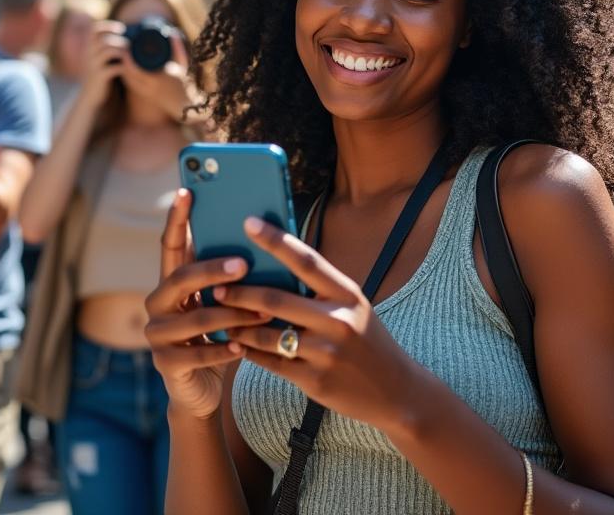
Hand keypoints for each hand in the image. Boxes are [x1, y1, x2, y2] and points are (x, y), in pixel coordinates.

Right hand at [77, 22, 128, 106]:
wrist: (90, 96)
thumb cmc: (100, 75)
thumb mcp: (100, 59)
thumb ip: (108, 47)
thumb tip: (127, 36)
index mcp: (89, 47)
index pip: (94, 29)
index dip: (108, 26)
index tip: (121, 29)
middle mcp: (89, 54)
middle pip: (104, 39)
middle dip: (120, 40)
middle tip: (131, 45)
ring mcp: (94, 66)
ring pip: (109, 51)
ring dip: (123, 51)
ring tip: (132, 55)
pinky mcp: (100, 77)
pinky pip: (114, 68)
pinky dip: (124, 66)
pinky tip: (130, 68)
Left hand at [120, 32, 195, 120]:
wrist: (184, 106)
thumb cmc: (184, 83)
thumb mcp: (182, 64)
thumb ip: (177, 48)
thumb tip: (173, 32)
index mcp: (157, 78)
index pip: (135, 68)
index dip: (127, 57)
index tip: (126, 46)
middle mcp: (149, 86)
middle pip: (127, 73)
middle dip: (122, 61)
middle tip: (119, 49)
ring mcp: (145, 92)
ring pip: (127, 79)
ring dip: (122, 68)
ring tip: (120, 56)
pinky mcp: (143, 95)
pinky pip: (130, 84)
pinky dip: (125, 75)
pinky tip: (123, 67)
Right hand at [145, 190, 270, 418]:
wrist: (201, 390)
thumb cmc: (221, 337)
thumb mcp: (225, 304)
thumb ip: (232, 279)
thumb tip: (266, 238)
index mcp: (171, 283)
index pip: (170, 245)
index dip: (176, 218)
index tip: (186, 191)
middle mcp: (158, 305)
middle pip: (180, 278)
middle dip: (212, 269)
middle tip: (244, 264)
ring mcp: (158, 336)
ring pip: (195, 318)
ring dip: (231, 313)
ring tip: (261, 312)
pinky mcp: (166, 365)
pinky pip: (198, 354)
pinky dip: (223, 349)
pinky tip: (243, 346)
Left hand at [213, 217, 422, 428]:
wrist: (396, 391)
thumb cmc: (367, 340)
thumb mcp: (354, 306)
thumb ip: (321, 289)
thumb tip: (276, 264)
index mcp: (347, 294)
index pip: (307, 260)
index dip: (276, 240)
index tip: (248, 223)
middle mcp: (338, 321)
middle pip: (276, 299)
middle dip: (240, 292)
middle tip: (216, 286)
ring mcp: (326, 353)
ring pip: (267, 334)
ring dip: (238, 326)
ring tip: (221, 318)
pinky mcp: (314, 381)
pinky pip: (270, 363)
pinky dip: (250, 352)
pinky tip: (238, 345)